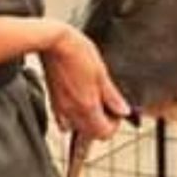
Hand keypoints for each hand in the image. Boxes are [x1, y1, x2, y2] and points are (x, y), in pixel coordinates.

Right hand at [41, 24, 132, 141]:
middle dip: (101, 124)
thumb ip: (112, 96)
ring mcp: (60, 107)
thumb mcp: (102, 73)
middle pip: (90, 134)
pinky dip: (72, 117)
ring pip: (76, 128)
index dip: (114, 125)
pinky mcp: (52, 101)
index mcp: (87, 106)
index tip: (116, 112)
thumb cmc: (78, 52)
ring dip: (87, 122)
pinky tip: (78, 102)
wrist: (54, 42)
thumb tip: (123, 110)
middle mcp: (72, 111)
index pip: (103, 133)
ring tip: (93, 104)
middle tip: (107, 107)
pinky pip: (63, 119)